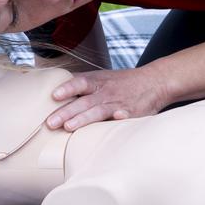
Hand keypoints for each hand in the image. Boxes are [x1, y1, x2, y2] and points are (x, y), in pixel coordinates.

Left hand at [45, 66, 170, 130]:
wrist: (155, 81)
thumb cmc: (122, 82)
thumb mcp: (103, 77)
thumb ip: (82, 83)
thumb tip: (56, 89)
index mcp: (98, 82)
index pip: (80, 82)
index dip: (67, 88)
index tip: (54, 95)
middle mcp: (105, 92)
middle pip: (84, 101)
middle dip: (67, 111)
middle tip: (50, 122)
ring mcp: (118, 103)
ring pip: (98, 111)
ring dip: (83, 119)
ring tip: (68, 128)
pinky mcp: (131, 114)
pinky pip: (124, 117)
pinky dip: (120, 118)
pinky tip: (116, 120)